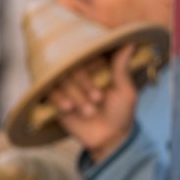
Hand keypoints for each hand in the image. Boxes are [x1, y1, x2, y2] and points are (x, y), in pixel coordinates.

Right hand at [47, 44, 137, 161]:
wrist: (109, 138)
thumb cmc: (121, 112)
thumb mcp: (125, 90)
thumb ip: (121, 67)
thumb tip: (130, 41)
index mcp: (98, 68)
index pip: (88, 53)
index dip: (93, 63)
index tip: (102, 72)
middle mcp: (80, 74)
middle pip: (72, 65)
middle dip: (84, 82)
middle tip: (97, 99)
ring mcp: (66, 86)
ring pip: (61, 78)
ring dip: (75, 94)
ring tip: (89, 111)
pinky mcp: (55, 99)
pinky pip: (49, 91)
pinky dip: (59, 98)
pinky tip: (69, 108)